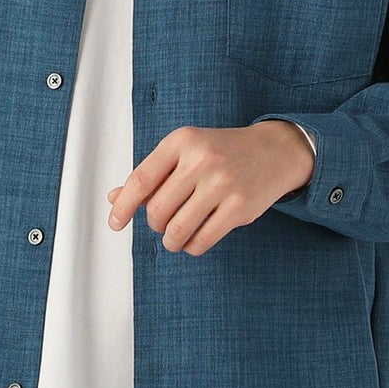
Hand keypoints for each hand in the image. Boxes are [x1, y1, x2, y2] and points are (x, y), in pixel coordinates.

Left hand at [105, 121, 313, 256]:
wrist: (274, 151)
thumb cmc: (221, 153)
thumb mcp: (184, 152)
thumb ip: (151, 175)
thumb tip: (115, 198)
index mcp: (181, 141)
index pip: (140, 180)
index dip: (123, 206)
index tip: (115, 223)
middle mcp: (201, 159)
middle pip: (157, 209)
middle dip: (155, 223)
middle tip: (163, 221)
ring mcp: (222, 182)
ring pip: (177, 230)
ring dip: (171, 240)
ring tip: (175, 236)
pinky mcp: (240, 206)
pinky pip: (201, 240)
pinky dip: (191, 247)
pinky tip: (194, 238)